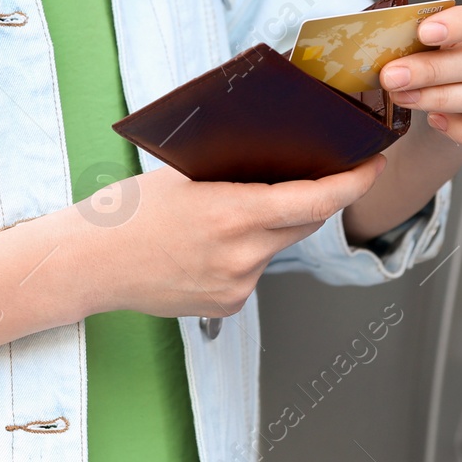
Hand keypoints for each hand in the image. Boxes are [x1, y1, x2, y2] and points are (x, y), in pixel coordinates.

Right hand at [69, 155, 385, 318]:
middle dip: (314, 198)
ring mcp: (237, 284)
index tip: (373, 166)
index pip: (314, 200)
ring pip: (277, 246)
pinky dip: (247, 252)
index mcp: (231, 212)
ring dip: (272, 226)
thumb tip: (279, 157)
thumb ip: (232, 172)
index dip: (352, 183)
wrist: (87, 267)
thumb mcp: (182, 176)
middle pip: (304, 222)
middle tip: (320, 171)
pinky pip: (255, 270)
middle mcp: (241, 253)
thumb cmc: (127, 212)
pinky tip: (212, 244)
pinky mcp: (229, 304)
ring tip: (230, 210)